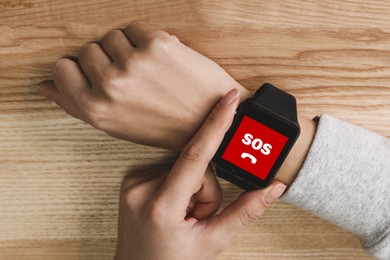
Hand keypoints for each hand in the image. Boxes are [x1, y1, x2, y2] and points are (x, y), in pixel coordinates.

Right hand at [38, 22, 250, 149]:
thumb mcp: (115, 125)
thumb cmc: (162, 126)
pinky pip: (134, 28)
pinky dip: (145, 39)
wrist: (209, 120)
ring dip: (126, 49)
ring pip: (111, 37)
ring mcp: (133, 62)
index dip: (81, 70)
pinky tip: (159, 59)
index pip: (63, 68)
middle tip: (132, 79)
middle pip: (86, 50)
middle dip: (106, 60)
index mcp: (95, 109)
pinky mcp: (157, 44)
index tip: (99, 75)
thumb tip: (44, 85)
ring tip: (147, 70)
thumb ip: (76, 104)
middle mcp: (110, 85)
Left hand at [115, 89, 286, 259]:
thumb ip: (246, 211)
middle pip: (194, 165)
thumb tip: (273, 187)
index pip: (196, 155)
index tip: (228, 99)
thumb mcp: (213, 242)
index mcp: (161, 206)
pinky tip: (173, 206)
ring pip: (183, 166)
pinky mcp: (132, 180)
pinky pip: (169, 169)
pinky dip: (179, 185)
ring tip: (184, 214)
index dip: (216, 123)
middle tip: (197, 216)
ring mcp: (133, 183)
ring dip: (192, 188)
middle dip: (206, 189)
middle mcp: (141, 188)